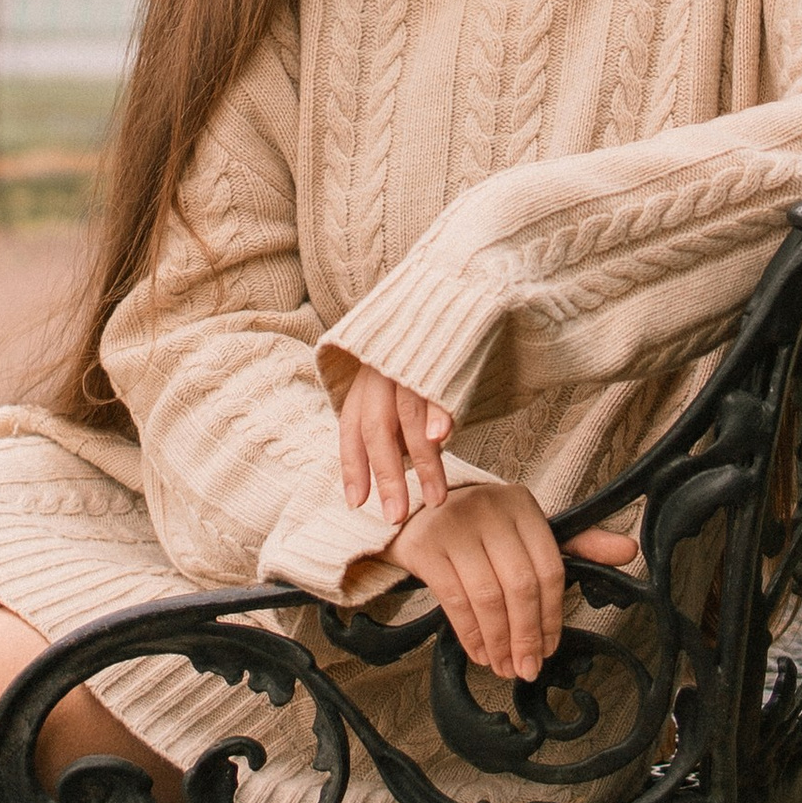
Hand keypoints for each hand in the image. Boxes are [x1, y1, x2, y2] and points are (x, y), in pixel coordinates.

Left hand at [335, 361, 456, 522]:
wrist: (450, 286)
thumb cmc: (421, 348)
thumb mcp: (393, 380)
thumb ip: (390, 418)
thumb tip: (391, 466)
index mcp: (365, 379)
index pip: (351, 427)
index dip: (352, 466)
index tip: (357, 504)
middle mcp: (381, 370)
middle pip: (376, 429)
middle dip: (387, 477)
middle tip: (396, 516)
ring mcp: (409, 359)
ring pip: (409, 416)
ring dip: (424, 462)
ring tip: (435, 498)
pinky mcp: (440, 348)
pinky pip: (436, 383)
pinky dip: (437, 411)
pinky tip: (441, 436)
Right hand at [389, 480, 637, 685]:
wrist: (417, 513)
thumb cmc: (480, 528)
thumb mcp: (526, 531)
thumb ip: (578, 544)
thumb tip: (630, 550)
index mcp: (523, 505)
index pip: (550, 568)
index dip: (553, 615)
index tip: (551, 648)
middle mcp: (490, 509)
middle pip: (521, 586)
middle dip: (527, 636)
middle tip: (529, 668)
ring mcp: (454, 525)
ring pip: (488, 597)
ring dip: (500, 642)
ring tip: (505, 667)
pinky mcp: (426, 546)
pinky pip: (454, 600)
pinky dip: (471, 634)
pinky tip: (480, 653)